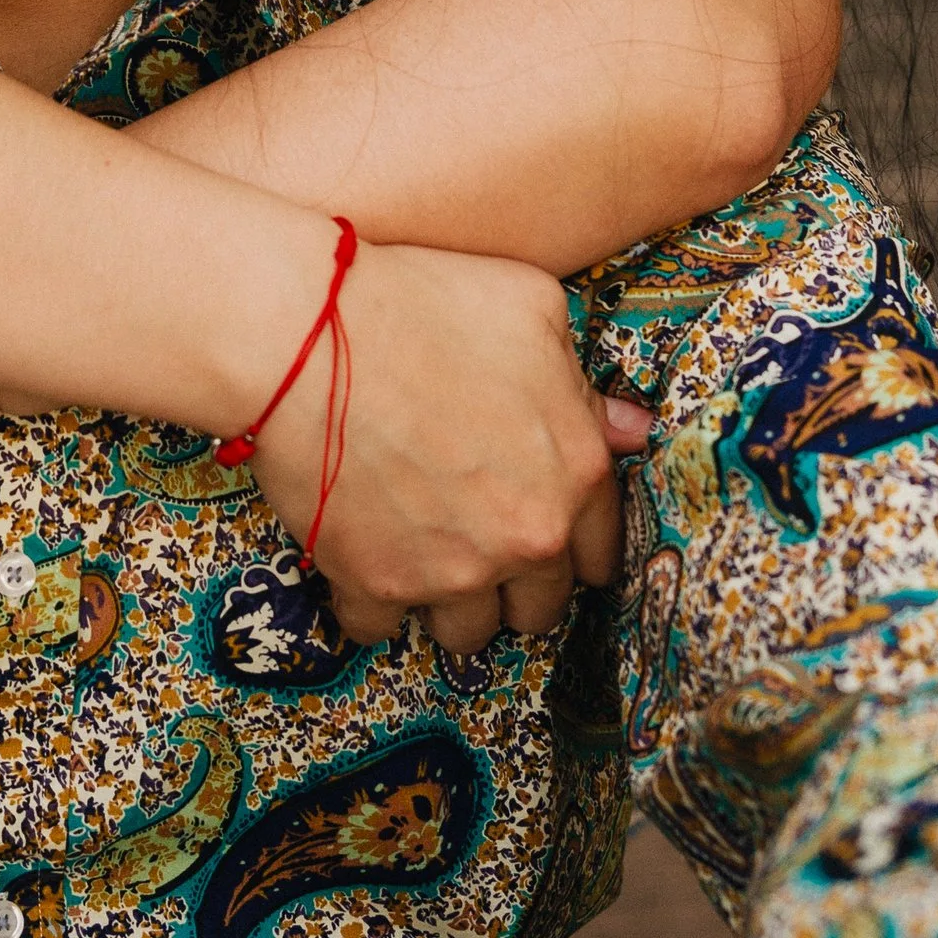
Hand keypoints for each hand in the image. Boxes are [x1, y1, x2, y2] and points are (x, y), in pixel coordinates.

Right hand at [251, 238, 649, 655]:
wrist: (306, 334)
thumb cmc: (422, 304)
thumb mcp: (530, 308)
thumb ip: (584, 383)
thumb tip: (631, 429)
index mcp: (575, 473)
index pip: (601, 551)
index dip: (576, 549)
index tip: (549, 546)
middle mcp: (524, 536)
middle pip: (537, 609)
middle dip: (515, 587)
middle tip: (481, 553)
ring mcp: (451, 569)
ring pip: (466, 633)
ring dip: (449, 605)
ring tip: (424, 564)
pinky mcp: (376, 584)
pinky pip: (380, 628)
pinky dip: (372, 605)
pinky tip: (364, 563)